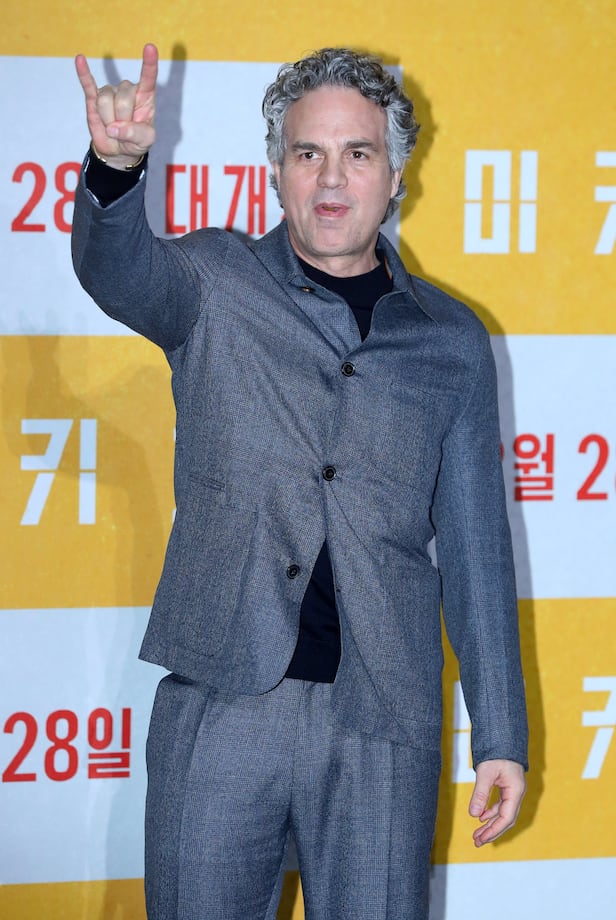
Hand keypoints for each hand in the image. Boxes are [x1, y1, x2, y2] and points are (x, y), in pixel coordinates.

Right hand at [75, 43, 157, 168]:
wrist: (118, 150)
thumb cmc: (136, 141)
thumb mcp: (145, 141)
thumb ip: (135, 134)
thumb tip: (114, 129)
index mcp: (144, 96)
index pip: (148, 78)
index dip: (149, 64)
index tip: (150, 47)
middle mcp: (127, 90)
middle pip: (123, 98)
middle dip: (123, 120)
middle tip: (124, 129)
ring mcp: (110, 92)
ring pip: (106, 101)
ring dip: (108, 119)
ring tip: (113, 127)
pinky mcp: (94, 98)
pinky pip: (87, 84)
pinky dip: (83, 73)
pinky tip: (80, 59)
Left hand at [469, 759, 525, 846]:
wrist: (503, 737)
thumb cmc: (497, 753)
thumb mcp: (486, 772)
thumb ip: (480, 794)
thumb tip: (473, 815)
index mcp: (516, 791)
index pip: (506, 817)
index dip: (494, 830)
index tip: (481, 839)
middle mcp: (517, 793)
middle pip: (506, 819)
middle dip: (492, 832)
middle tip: (477, 842)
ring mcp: (513, 791)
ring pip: (503, 813)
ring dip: (490, 824)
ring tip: (477, 835)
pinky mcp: (507, 787)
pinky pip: (500, 805)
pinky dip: (490, 812)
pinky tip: (480, 817)